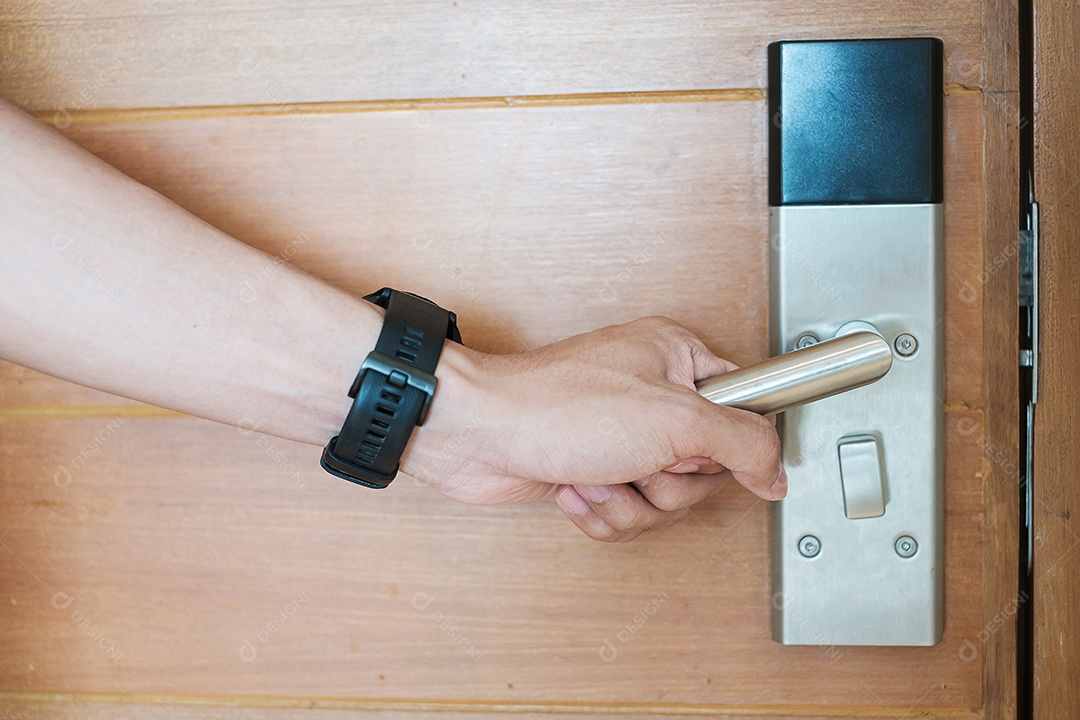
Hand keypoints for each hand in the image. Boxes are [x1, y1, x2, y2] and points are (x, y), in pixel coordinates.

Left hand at [402, 316, 785, 541]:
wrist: (476, 434)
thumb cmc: (556, 406)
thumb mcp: (674, 419)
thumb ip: (741, 442)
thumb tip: (776, 469)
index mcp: (676, 359)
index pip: (742, 409)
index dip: (726, 445)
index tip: (701, 455)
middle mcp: (650, 395)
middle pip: (703, 468)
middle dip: (667, 482)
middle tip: (639, 462)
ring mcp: (619, 434)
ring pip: (662, 497)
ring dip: (628, 499)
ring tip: (597, 472)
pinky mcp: (592, 467)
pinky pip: (625, 511)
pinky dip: (599, 510)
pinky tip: (573, 485)